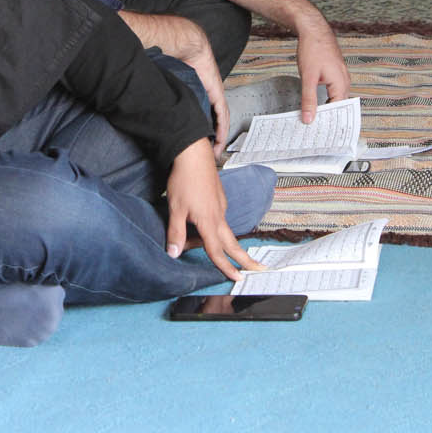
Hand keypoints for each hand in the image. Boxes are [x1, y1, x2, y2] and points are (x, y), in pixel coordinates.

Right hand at [119, 12, 230, 156]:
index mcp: (188, 90)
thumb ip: (150, 87)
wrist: (180, 41)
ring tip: (212, 154)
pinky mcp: (216, 92)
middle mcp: (201, 92)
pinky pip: (221, 115)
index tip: (187, 142)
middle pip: (206, 118)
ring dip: (215, 137)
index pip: (192, 112)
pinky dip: (220, 130)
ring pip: (216, 120)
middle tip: (203, 154)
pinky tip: (218, 142)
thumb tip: (129, 91)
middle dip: (205, 136)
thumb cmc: (166, 53)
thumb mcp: (158, 78)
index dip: (191, 127)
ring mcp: (211, 92)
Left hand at [165, 138, 264, 281]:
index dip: (225, 267)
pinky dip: (215, 228)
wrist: (193, 153)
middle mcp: (219, 215)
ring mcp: (221, 205)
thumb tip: (173, 253)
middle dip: (245, 259)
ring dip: (224, 243)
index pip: (217, 250)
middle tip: (258, 270)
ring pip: (224, 230)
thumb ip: (175, 232)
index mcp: (209, 221)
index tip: (237, 278)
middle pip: (232, 242)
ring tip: (211, 249)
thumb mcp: (175, 208)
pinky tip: (202, 224)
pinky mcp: (219, 197)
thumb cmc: (184, 179)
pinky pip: (220, 218)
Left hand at [296, 16, 351, 121]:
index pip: (338, 112)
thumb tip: (309, 119)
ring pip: (335, 99)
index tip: (320, 134)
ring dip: (326, 109)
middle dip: (328, 118)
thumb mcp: (308, 77)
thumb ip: (308, 99)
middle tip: (315, 131)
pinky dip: (325, 99)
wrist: (313, 29)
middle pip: (339, 107)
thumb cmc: (313, 49)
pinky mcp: (335, 73)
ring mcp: (341, 77)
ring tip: (314, 120)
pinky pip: (333, 91)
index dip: (329, 124)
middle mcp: (345, 82)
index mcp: (341, 85)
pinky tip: (315, 103)